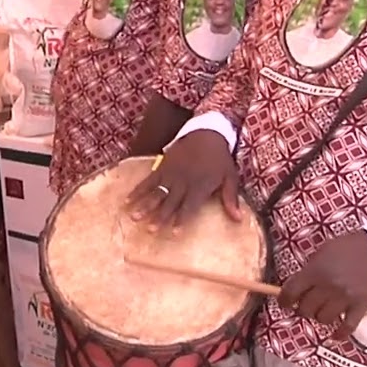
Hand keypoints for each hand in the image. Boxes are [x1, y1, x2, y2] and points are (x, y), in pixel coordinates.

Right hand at [125, 130, 240, 230]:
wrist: (207, 133)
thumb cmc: (220, 159)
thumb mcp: (230, 177)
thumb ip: (230, 199)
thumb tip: (238, 220)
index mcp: (200, 186)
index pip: (189, 207)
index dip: (182, 220)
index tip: (174, 233)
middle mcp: (183, 182)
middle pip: (170, 202)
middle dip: (160, 216)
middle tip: (150, 229)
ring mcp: (170, 174)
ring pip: (156, 192)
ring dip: (145, 205)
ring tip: (134, 216)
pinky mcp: (161, 167)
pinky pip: (148, 180)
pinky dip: (138, 190)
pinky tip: (128, 199)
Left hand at [278, 230, 366, 340]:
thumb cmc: (348, 247)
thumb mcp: (322, 252)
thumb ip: (310, 270)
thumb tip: (298, 285)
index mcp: (315, 271)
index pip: (291, 292)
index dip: (284, 300)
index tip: (284, 303)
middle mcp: (327, 287)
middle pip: (305, 309)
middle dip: (302, 308)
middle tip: (305, 305)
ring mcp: (344, 298)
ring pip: (323, 319)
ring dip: (320, 316)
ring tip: (322, 311)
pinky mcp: (361, 306)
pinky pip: (348, 326)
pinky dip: (340, 333)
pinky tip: (335, 335)